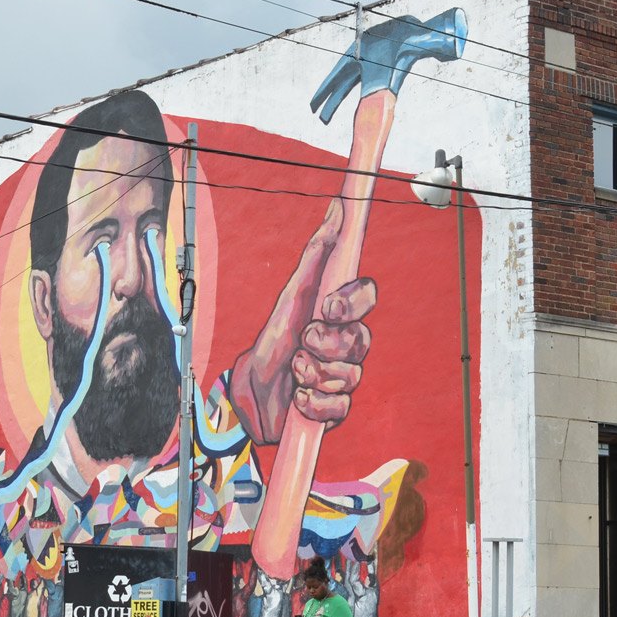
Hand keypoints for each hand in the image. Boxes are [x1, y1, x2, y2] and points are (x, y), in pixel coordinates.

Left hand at [229, 202, 376, 444]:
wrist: (250, 392)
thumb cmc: (274, 340)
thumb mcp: (291, 298)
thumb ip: (316, 255)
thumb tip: (338, 208)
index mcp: (339, 315)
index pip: (366, 296)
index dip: (355, 301)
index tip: (329, 306)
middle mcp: (346, 345)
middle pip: (362, 340)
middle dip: (329, 344)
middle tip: (305, 342)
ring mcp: (344, 377)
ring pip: (351, 376)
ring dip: (313, 374)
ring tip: (293, 372)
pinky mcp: (336, 409)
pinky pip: (340, 407)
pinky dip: (313, 403)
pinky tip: (297, 399)